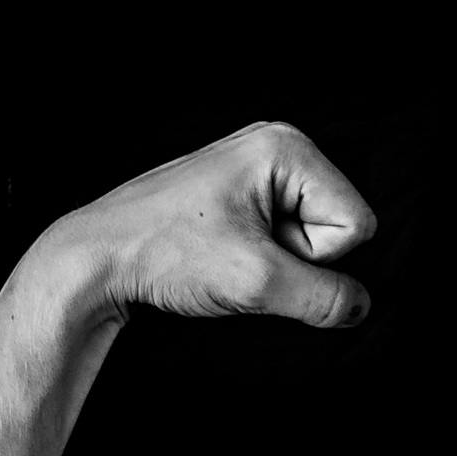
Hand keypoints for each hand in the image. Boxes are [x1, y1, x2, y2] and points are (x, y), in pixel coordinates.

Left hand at [39, 122, 377, 327]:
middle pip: (337, 228)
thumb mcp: (256, 282)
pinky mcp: (246, 195)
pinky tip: (223, 255)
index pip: (356, 224)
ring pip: (311, 240)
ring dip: (275, 263)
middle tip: (237, 253)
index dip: (313, 256)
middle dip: (294, 258)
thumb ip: (325, 298)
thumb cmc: (161, 252)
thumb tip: (359, 307)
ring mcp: (260, 171)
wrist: (96, 258)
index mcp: (286, 148)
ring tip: (225, 254)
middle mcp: (278, 148)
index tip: (255, 250)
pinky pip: (285, 240)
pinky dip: (260, 260)